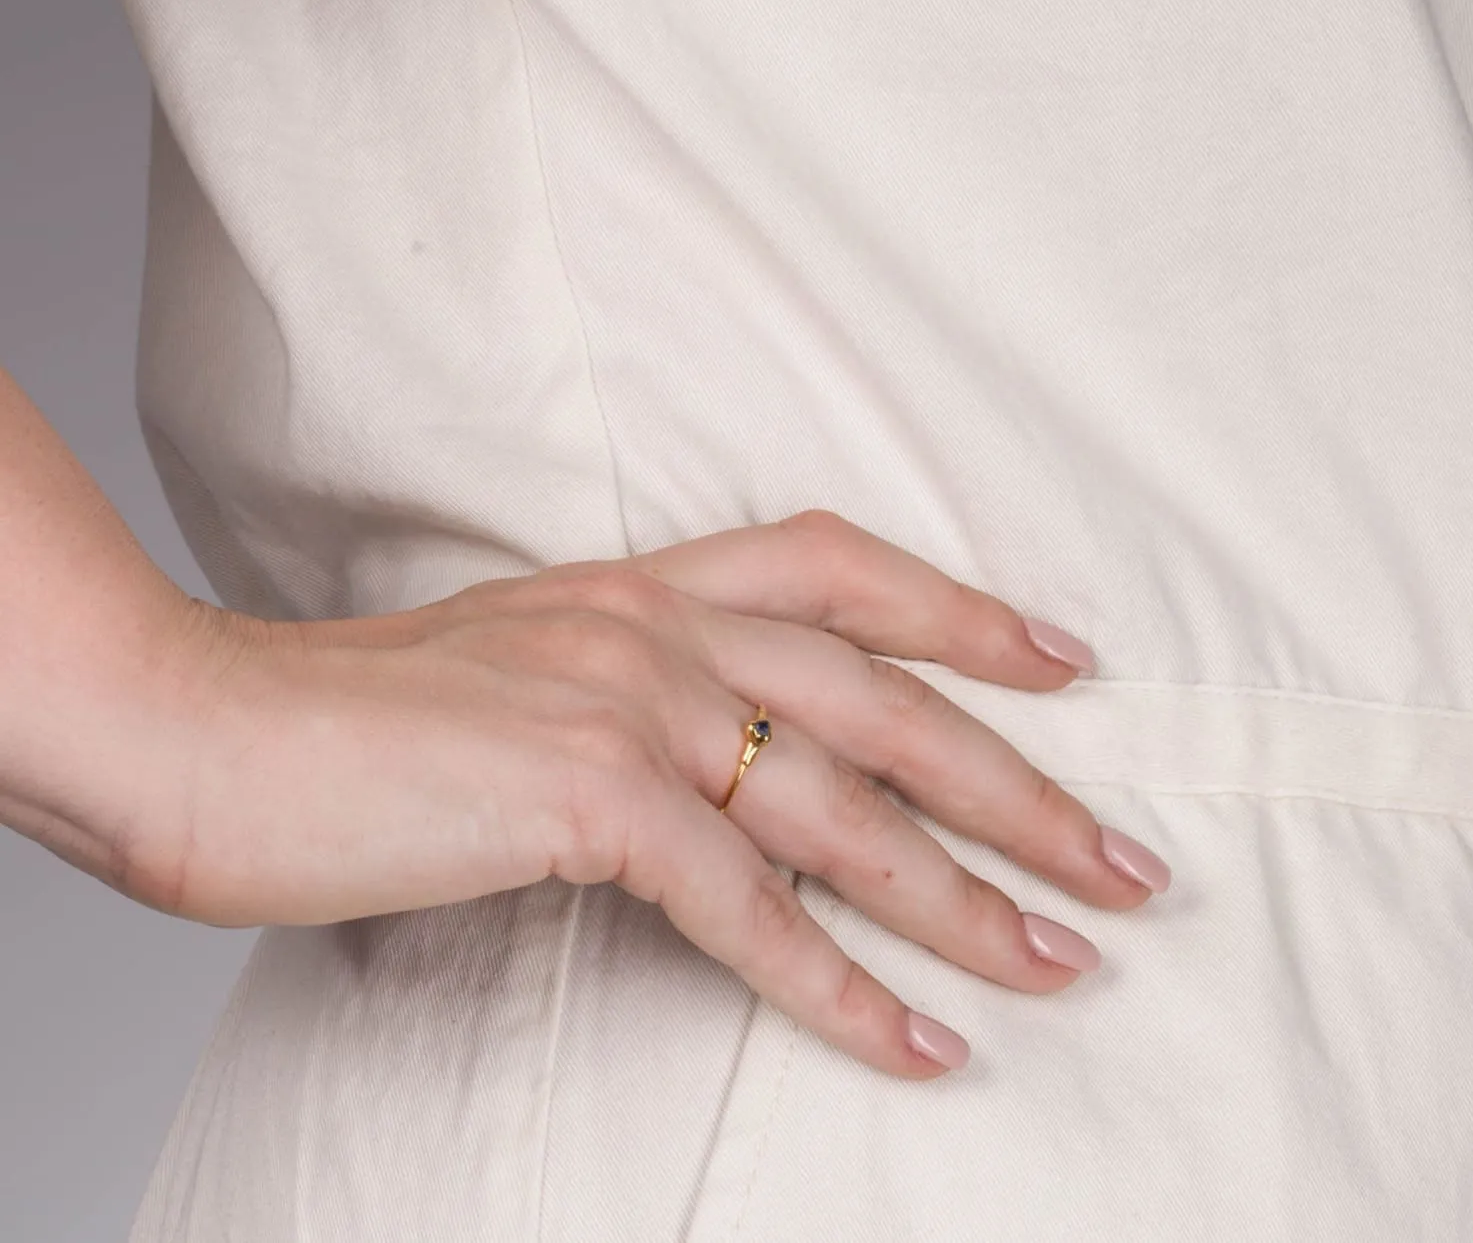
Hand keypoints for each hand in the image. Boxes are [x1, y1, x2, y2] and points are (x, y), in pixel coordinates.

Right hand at [122, 510, 1170, 1079]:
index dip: (963, 609)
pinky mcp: (583, 796)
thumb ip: (623, 688)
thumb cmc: (349, 711)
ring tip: (1063, 963)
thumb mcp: (518, 664)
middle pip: (887, 701)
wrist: (207, 727)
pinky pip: (746, 905)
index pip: (842, 567)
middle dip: (1021, 785)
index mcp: (642, 583)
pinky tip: (913, 1044)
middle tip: (1126, 862)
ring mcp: (626, 703)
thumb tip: (713, 770)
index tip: (1065, 660)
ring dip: (966, 897)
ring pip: (844, 808)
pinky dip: (837, 984)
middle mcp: (656, 625)